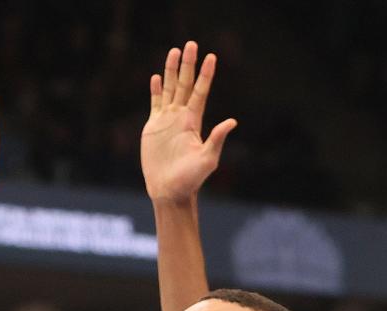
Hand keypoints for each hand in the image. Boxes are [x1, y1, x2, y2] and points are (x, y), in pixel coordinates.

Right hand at [141, 41, 236, 202]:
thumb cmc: (190, 179)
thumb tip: (232, 121)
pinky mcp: (153, 127)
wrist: (169, 190)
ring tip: (174, 51)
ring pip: (170, 89)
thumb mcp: (207, 159)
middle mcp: (181, 118)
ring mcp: (167, 121)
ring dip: (172, 71)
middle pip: (185, 85)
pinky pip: (155, 104)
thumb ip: (217, 139)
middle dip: (188, 64)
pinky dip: (157, 90)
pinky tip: (157, 77)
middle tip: (191, 44)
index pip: (200, 92)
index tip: (211, 57)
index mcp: (194, 122)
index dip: (205, 75)